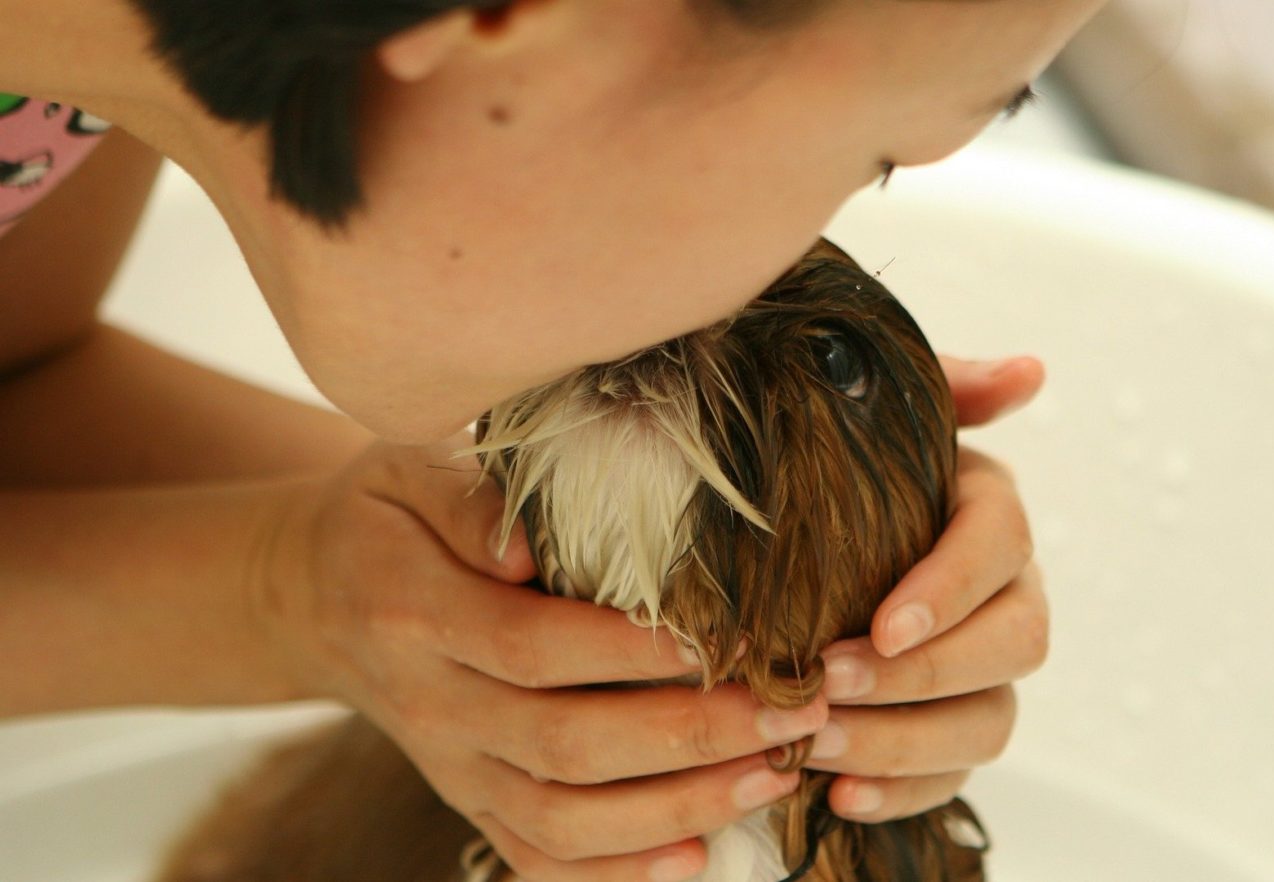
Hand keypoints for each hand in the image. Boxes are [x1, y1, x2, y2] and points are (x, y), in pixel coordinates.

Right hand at [253, 439, 827, 880]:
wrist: (314, 595)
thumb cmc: (388, 516)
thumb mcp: (406, 468)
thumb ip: (468, 497)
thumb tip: (526, 545)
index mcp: (415, 613)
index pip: (535, 646)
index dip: (631, 653)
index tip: (725, 638)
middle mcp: (431, 705)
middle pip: (565, 744)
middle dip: (688, 737)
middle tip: (790, 711)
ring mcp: (449, 766)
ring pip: (561, 818)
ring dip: (675, 809)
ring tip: (773, 775)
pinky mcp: (467, 801)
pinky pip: (537, 856)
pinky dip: (615, 874)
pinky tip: (698, 856)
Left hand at [804, 355, 1049, 821]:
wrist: (789, 530)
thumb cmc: (831, 469)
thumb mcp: (874, 416)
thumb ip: (946, 388)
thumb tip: (1030, 371)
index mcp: (986, 511)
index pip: (1000, 545)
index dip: (951, 589)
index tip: (884, 624)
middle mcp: (1005, 593)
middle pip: (1015, 643)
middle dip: (927, 673)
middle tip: (829, 682)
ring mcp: (985, 668)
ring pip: (991, 720)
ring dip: (906, 741)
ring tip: (818, 746)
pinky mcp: (953, 728)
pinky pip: (954, 774)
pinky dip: (903, 792)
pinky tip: (840, 796)